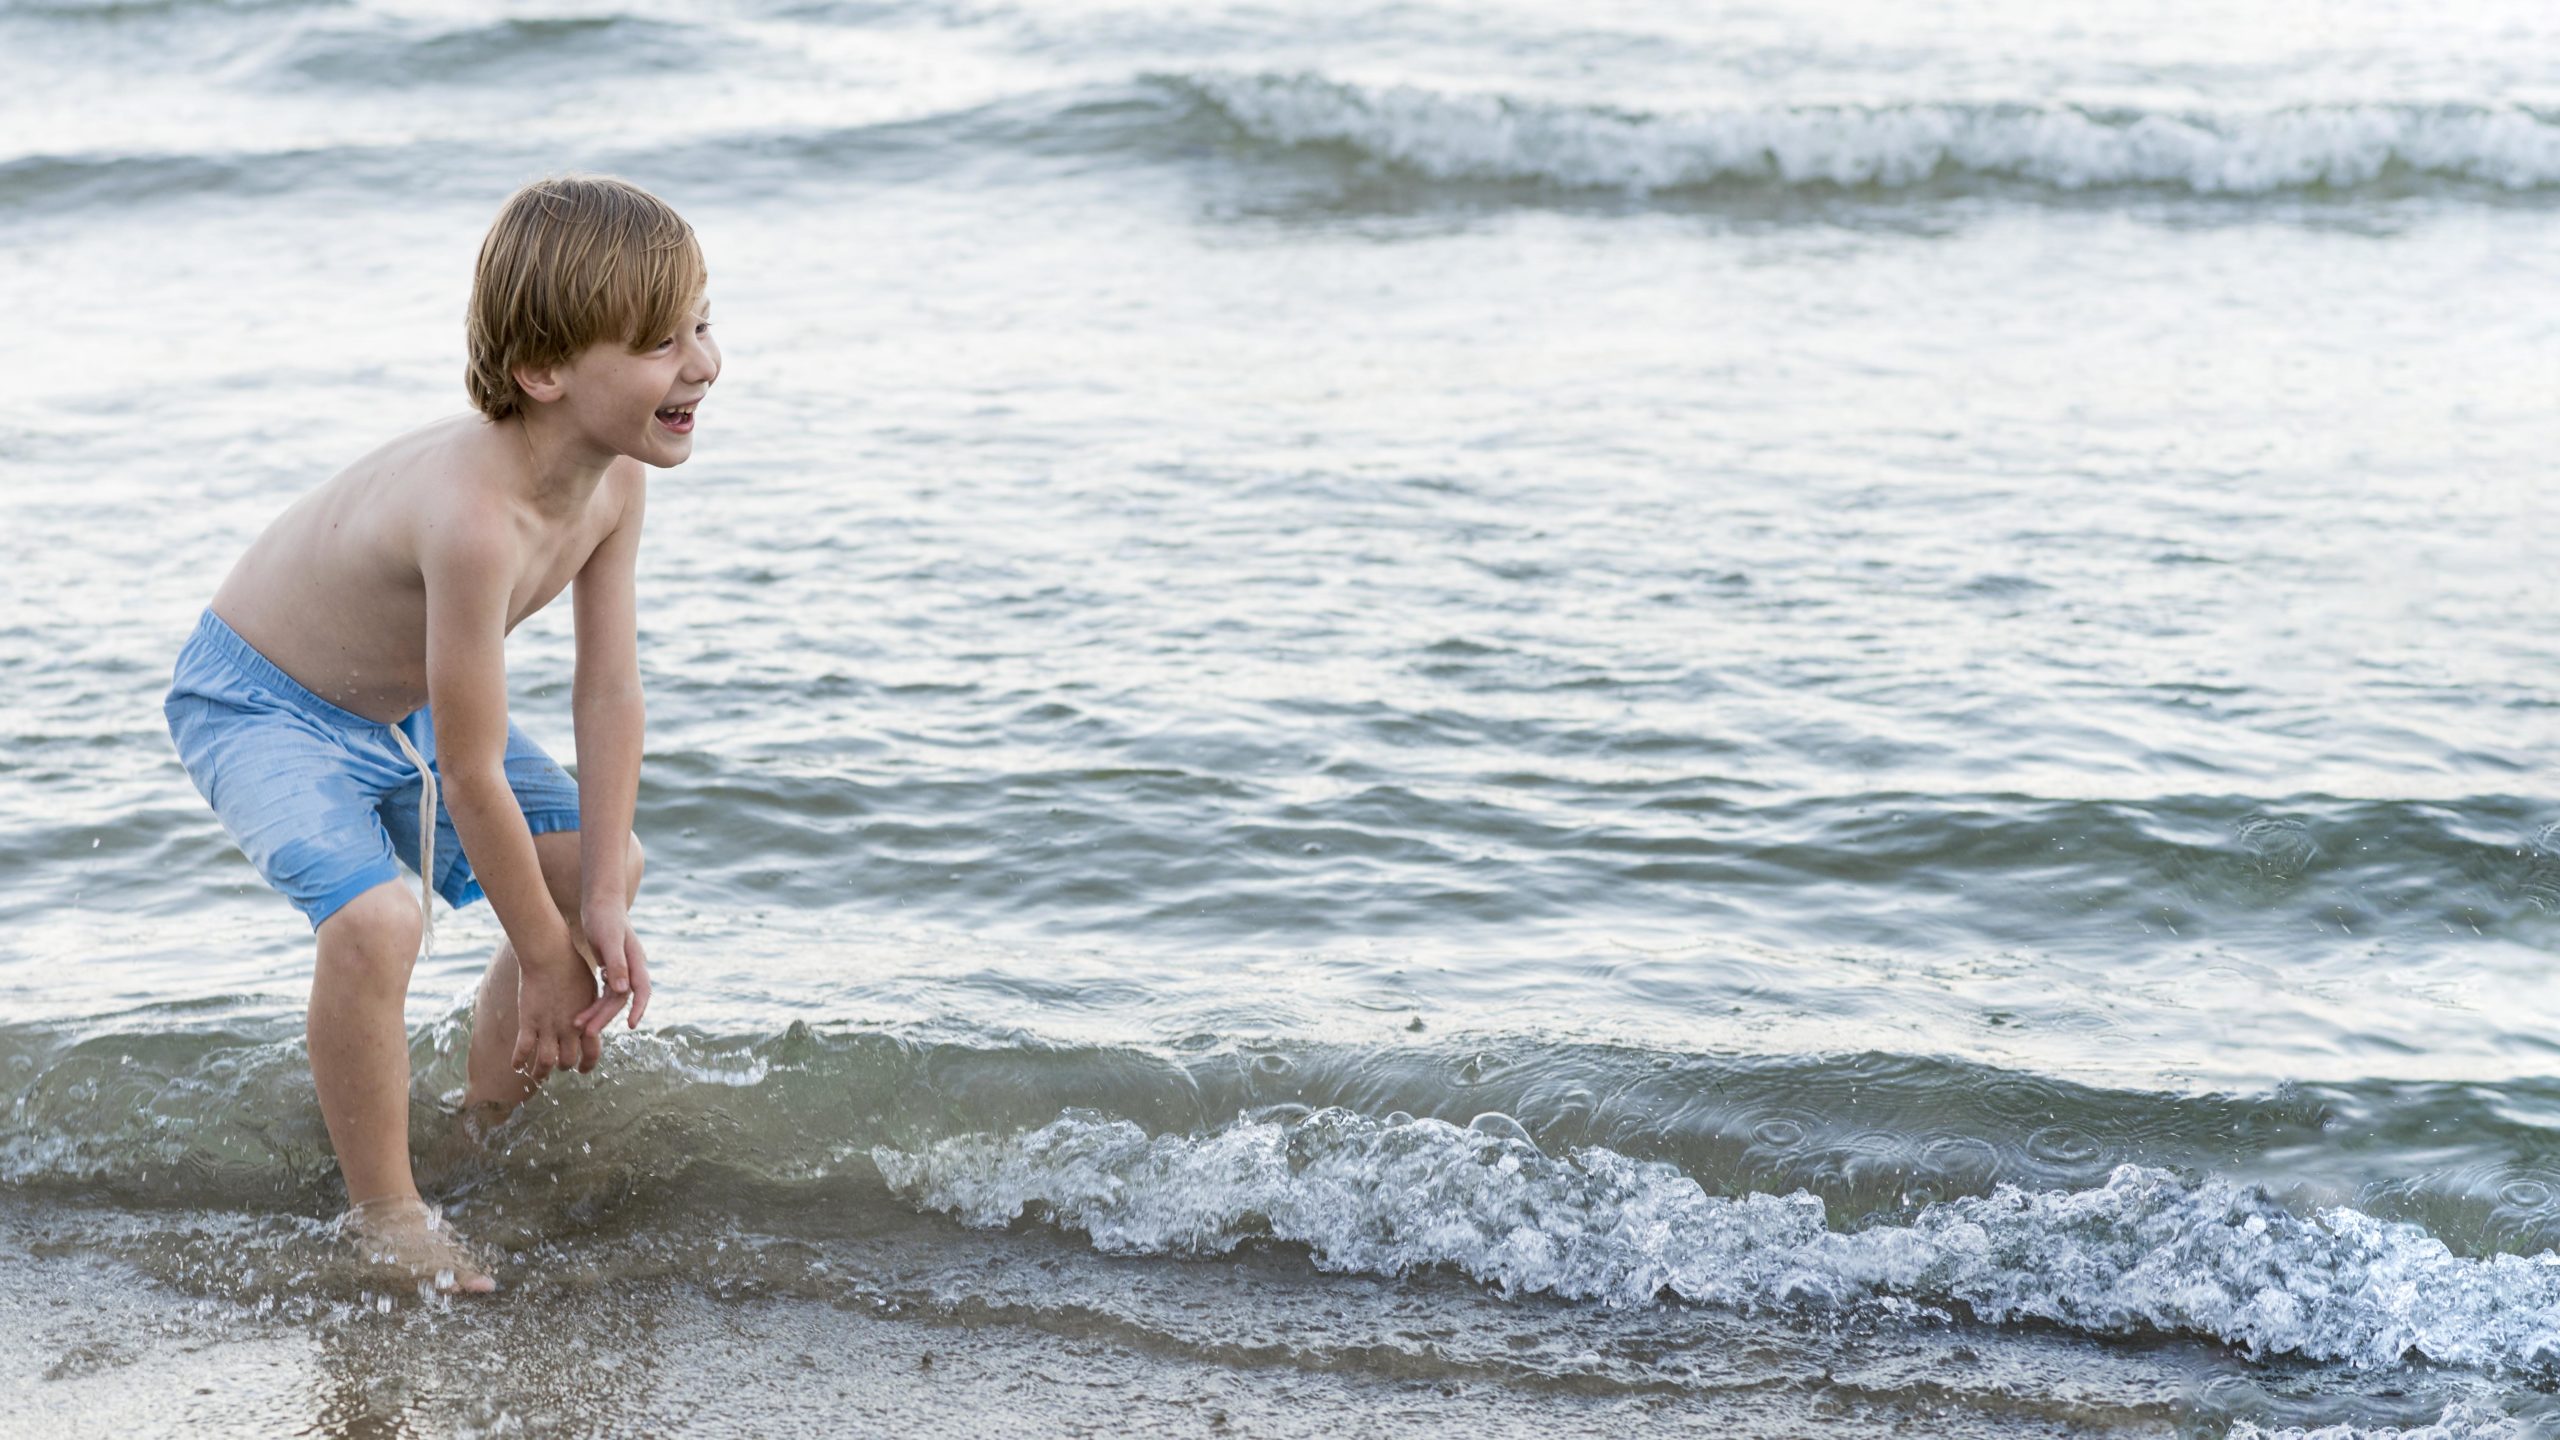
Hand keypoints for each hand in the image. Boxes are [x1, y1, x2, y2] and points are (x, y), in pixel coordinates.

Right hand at [512, 928, 602, 1081]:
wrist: (551, 956)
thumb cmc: (573, 968)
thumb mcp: (591, 990)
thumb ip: (591, 1010)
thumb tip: (593, 1021)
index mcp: (587, 1021)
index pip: (592, 1052)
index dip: (588, 1064)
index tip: (583, 1069)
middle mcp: (568, 1029)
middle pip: (567, 1060)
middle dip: (564, 1066)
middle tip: (560, 1067)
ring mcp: (547, 1027)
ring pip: (545, 1061)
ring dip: (542, 1072)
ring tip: (538, 1076)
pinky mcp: (528, 1022)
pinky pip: (523, 1049)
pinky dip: (519, 1060)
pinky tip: (516, 1066)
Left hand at [574, 904, 651, 1037]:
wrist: (600, 901)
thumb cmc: (605, 917)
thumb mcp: (610, 940)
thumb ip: (617, 965)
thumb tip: (623, 991)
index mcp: (636, 961)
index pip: (641, 991)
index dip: (638, 1009)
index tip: (630, 1026)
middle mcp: (632, 968)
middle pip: (622, 999)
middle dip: (606, 1017)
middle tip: (588, 1033)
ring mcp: (622, 969)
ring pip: (612, 998)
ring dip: (597, 1012)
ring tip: (578, 1025)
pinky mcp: (610, 967)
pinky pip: (605, 991)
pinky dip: (595, 1002)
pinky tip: (582, 1011)